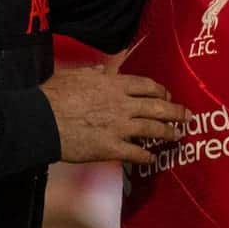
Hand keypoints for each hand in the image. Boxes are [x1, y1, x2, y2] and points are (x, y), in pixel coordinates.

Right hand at [40, 67, 187, 164]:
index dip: (161, 91)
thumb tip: (103, 69)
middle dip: (175, 111)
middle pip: (157, 106)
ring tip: (178, 136)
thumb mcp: (75, 74)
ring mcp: (118, 127)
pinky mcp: (111, 148)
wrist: (42, 120)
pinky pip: (136, 153)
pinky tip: (153, 159)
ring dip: (168, 132)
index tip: (167, 95)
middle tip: (187, 116)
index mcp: (113, 84)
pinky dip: (147, 156)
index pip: (147, 85)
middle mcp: (122, 104)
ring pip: (152, 129)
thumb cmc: (54, 95)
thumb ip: (94, 72)